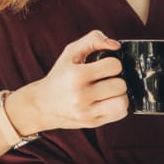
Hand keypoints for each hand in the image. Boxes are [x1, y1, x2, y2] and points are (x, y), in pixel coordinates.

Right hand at [8, 30, 128, 133]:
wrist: (41, 105)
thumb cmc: (60, 76)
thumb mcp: (70, 53)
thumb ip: (93, 40)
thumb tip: (116, 45)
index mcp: (75, 76)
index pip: (114, 66)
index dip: (113, 63)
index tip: (104, 66)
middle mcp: (80, 96)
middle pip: (121, 85)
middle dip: (117, 79)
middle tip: (106, 79)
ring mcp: (86, 112)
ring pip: (122, 102)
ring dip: (120, 95)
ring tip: (109, 91)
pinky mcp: (92, 123)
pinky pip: (120, 114)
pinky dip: (118, 106)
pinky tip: (107, 101)